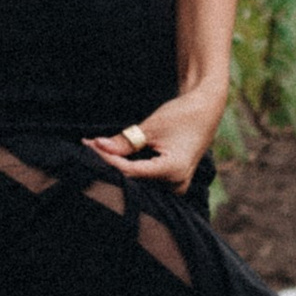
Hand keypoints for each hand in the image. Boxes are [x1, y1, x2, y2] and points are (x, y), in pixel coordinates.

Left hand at [85, 90, 220, 190]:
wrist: (206, 109)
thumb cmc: (182, 115)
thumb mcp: (151, 127)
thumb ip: (125, 141)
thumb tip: (98, 146)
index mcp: (173, 170)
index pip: (131, 171)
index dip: (108, 159)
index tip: (90, 145)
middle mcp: (176, 184)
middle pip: (134, 180)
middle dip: (111, 164)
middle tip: (89, 147)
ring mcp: (176, 186)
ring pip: (139, 182)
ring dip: (119, 167)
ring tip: (98, 150)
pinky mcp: (173, 182)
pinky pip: (147, 180)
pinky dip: (131, 168)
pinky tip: (115, 157)